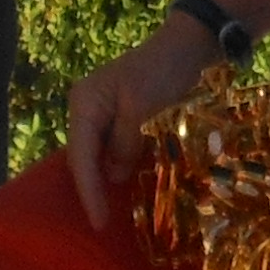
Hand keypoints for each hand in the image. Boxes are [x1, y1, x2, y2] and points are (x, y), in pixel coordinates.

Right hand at [67, 16, 225, 225]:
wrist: (188, 46)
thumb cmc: (163, 72)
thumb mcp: (142, 109)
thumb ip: (124, 144)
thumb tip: (114, 176)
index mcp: (84, 102)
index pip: (81, 155)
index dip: (89, 191)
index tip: (98, 222)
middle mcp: (86, 108)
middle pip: (83, 157)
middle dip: (91, 189)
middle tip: (102, 223)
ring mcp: (101, 112)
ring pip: (96, 155)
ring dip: (103, 181)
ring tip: (110, 213)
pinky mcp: (120, 117)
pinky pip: (111, 149)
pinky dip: (117, 168)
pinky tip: (124, 187)